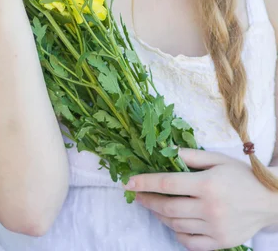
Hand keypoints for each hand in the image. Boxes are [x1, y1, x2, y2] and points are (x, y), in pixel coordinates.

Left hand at [123, 147, 274, 250]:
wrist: (269, 201)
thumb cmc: (241, 175)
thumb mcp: (217, 159)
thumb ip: (191, 156)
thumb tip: (167, 150)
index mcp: (207, 184)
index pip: (168, 184)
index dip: (145, 183)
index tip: (128, 182)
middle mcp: (209, 208)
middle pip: (168, 207)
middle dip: (147, 200)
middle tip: (136, 194)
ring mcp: (214, 228)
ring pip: (176, 225)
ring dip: (159, 215)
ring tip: (153, 206)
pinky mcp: (219, 242)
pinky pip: (190, 242)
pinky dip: (177, 234)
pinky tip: (172, 223)